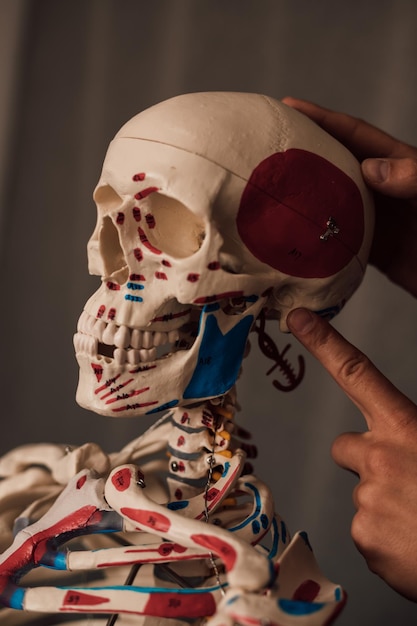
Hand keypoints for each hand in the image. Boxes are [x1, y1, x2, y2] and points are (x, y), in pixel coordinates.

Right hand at [282, 97, 416, 297]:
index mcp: (400, 166)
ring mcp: (377, 222)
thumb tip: (370, 168)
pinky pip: (338, 244)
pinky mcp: (375, 253)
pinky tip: (293, 242)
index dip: (323, 119)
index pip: (356, 136)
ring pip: (331, 205)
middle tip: (265, 151)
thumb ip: (415, 177)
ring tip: (269, 194)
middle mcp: (382, 191)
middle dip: (303, 157)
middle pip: (334, 167)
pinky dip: (316, 242)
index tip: (289, 107)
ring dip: (304, 201)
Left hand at [287, 307, 416, 601]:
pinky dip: (386, 538)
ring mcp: (368, 501)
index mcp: (407, 428)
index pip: (357, 373)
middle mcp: (379, 458)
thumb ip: (416, 433)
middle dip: (364, 457)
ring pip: (363, 493)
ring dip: (385, 503)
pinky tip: (413, 543)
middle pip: (344, 445)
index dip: (324, 343)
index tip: (298, 319)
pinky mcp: (364, 539)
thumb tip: (406, 432)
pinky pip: (366, 531)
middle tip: (405, 480)